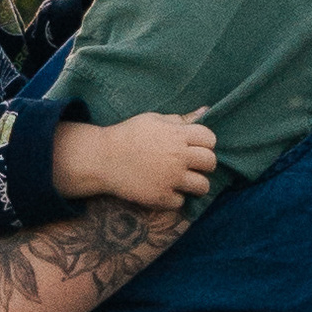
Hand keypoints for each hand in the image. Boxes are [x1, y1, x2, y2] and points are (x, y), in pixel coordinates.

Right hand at [51, 107, 216, 212]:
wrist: (101, 158)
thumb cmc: (128, 135)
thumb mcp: (153, 119)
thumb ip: (181, 118)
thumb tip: (206, 110)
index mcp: (177, 135)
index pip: (210, 139)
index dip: (205, 143)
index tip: (195, 147)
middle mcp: (177, 157)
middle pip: (210, 163)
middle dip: (204, 164)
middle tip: (191, 165)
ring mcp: (170, 179)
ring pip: (202, 186)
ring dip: (195, 184)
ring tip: (183, 181)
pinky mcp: (160, 197)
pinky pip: (181, 201)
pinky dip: (174, 198)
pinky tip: (164, 190)